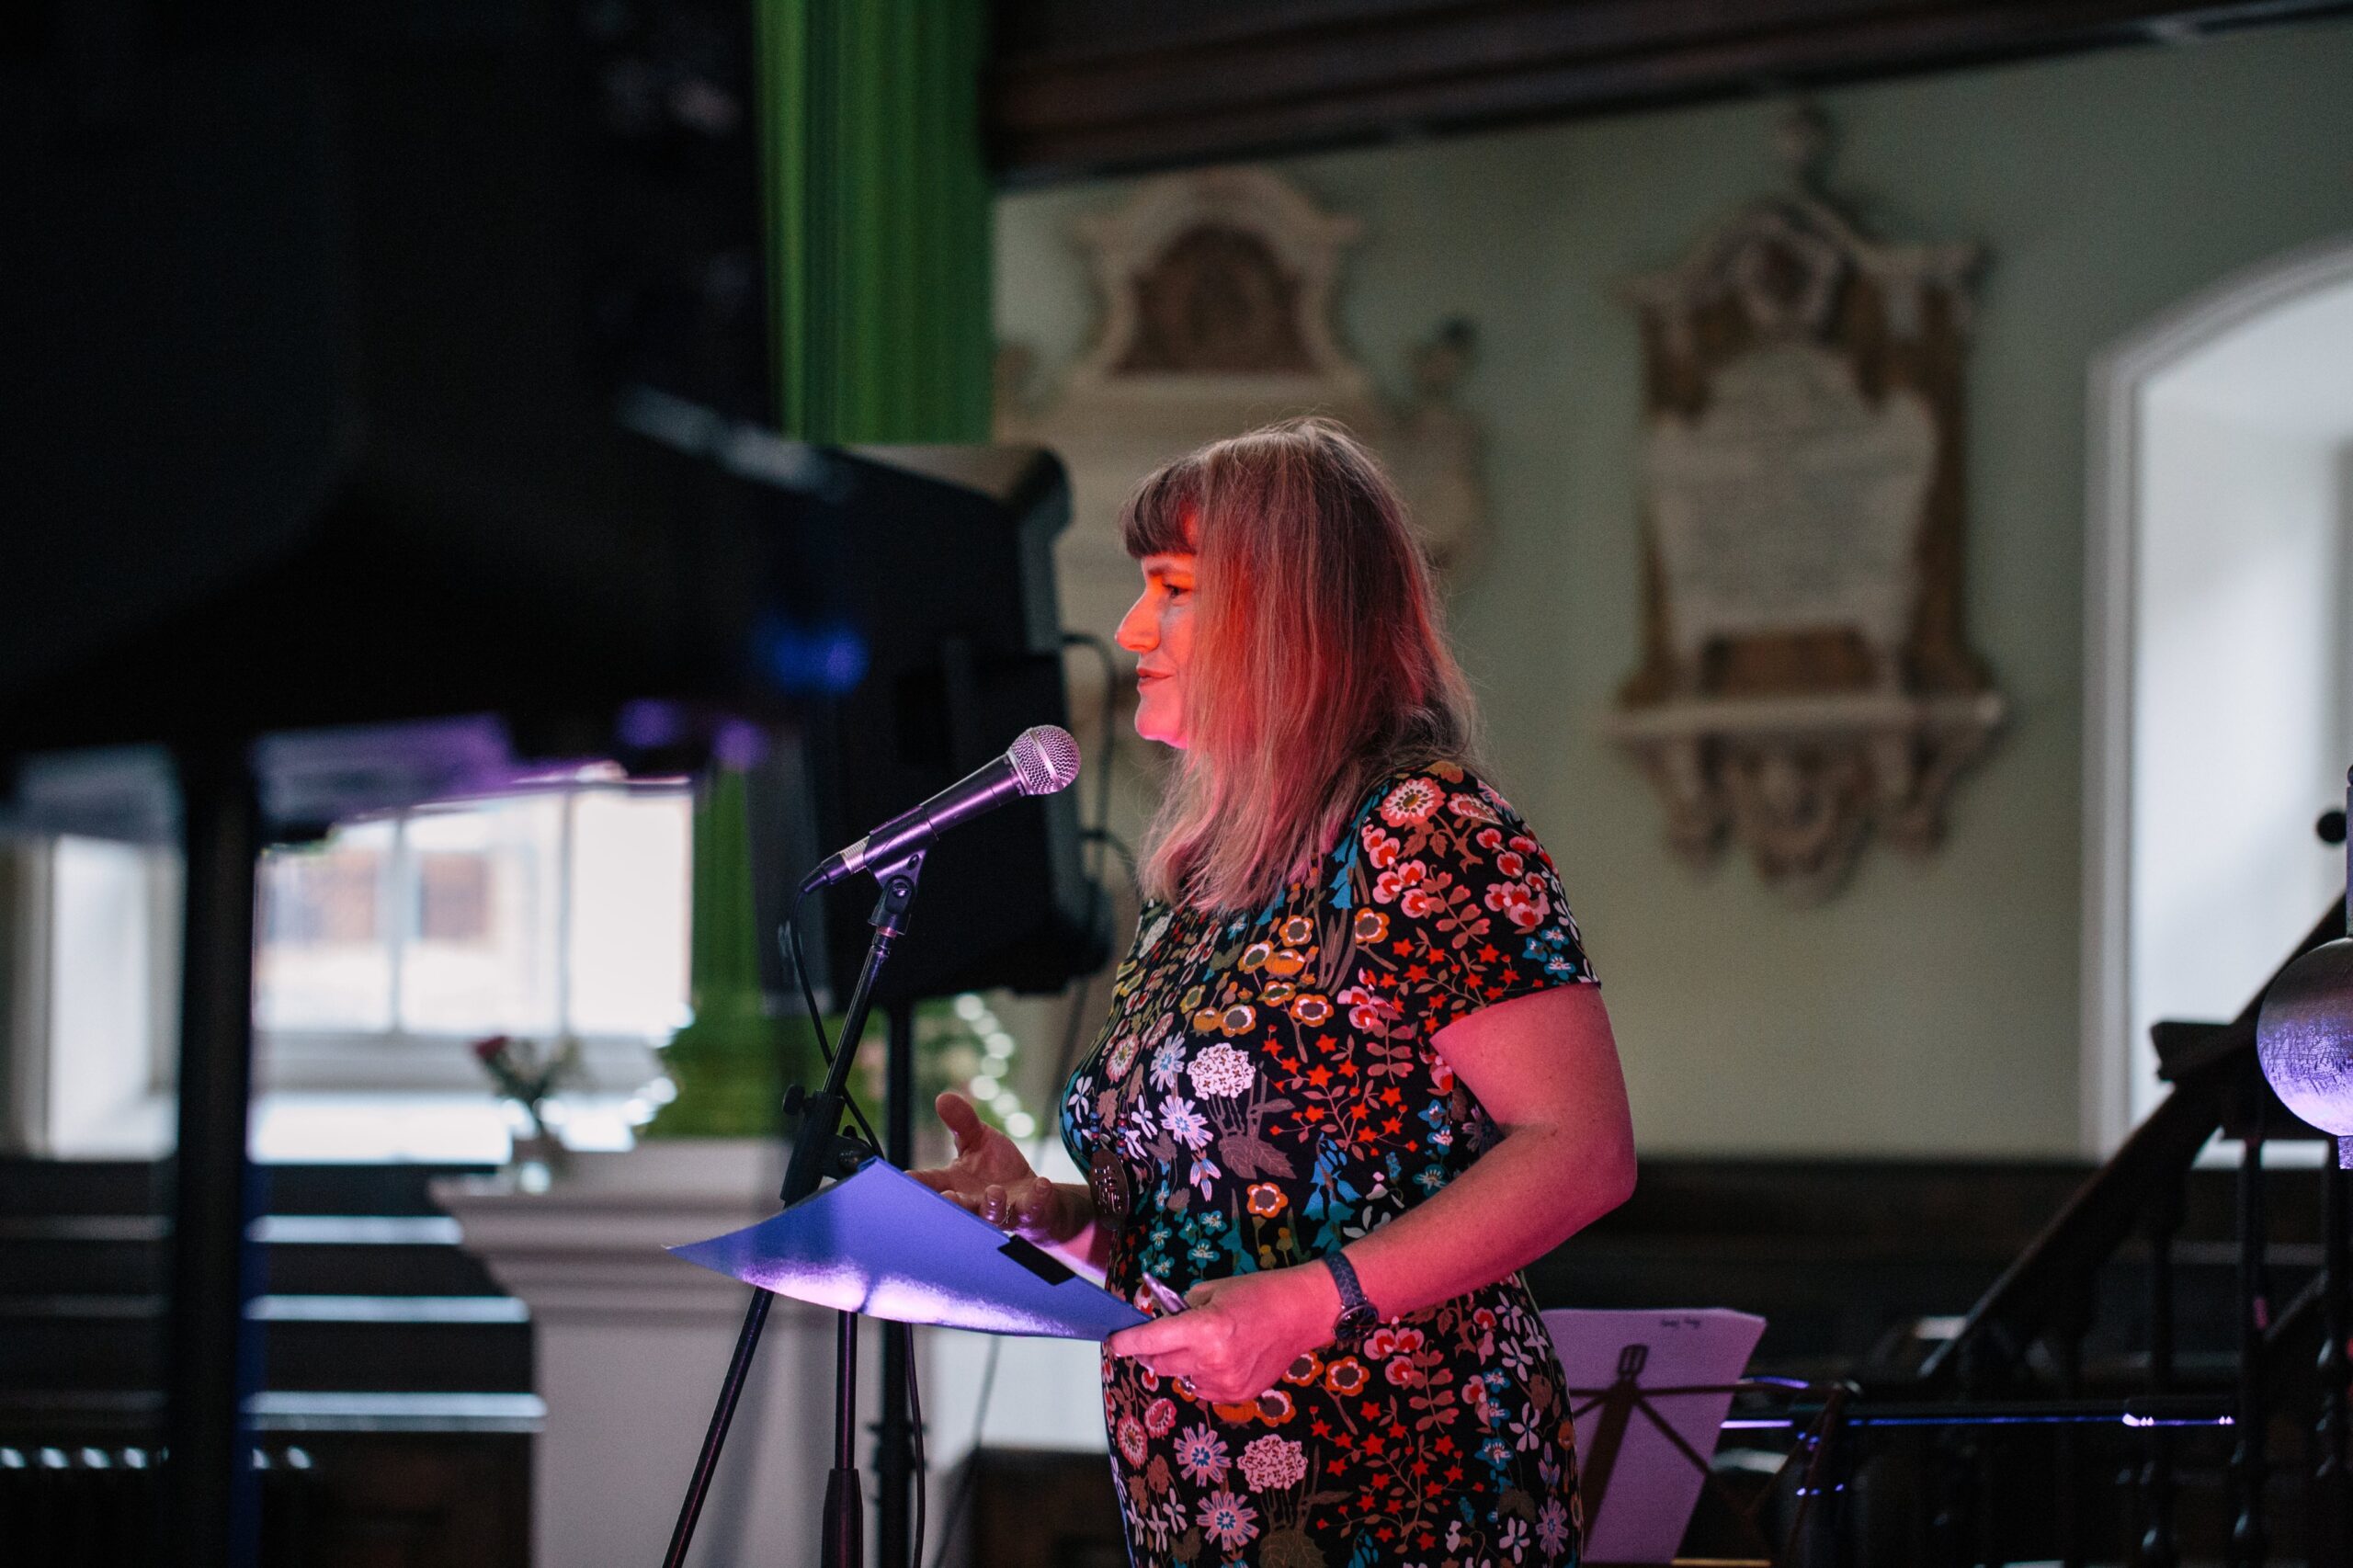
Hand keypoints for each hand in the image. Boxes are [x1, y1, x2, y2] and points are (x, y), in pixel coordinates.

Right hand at [906, 1091, 1073, 1244]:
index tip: (905, 1181)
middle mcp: (975, 1203)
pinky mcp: (1030, 1213)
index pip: (931, 1185)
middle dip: (954, 1205)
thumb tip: (943, 1098)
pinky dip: (1037, 1199)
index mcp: (955, 1185)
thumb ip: (961, 1122)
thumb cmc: (998, 1169)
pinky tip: (1041, 1184)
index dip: (918, 1185)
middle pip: (959, 1208)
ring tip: (994, 1191)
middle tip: (948, 1198)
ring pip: (993, 1215)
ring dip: (992, 1205)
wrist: (1035, 1193)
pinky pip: (1033, 1210)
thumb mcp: (979, 1139)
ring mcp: (1003, 1211)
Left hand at [1106, 1265, 1339, 1405]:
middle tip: (1157, 1337)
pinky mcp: (1237, 1395)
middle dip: (1151, 1350)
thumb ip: (1182, 1310)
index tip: (1112, 1342)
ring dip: (1179, 1362)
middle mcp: (1211, 1361)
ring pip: (1180, 1378)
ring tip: (1200, 1344)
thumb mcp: (1213, 1290)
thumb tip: (1161, 1325)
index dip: (1126, 1342)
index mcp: (1204, 1329)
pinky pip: (1201, 1388)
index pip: (1150, 1340)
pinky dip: (1199, 1375)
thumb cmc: (1258, 1294)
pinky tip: (1218, 1358)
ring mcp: (1225, 1383)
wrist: (1301, 1315)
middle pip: (1159, 1363)